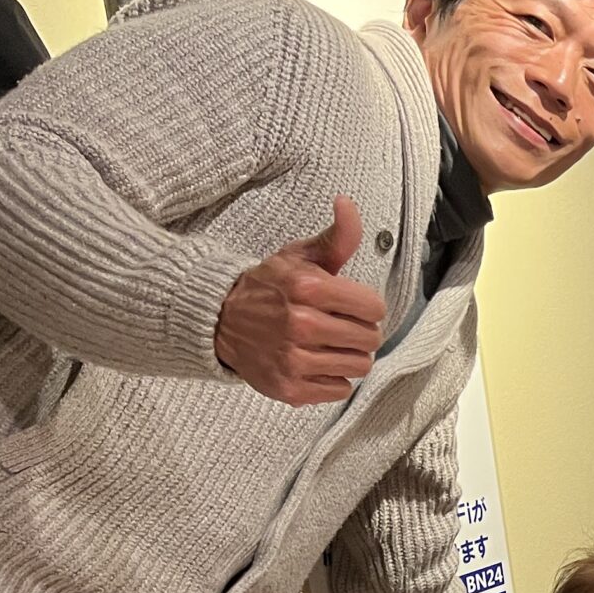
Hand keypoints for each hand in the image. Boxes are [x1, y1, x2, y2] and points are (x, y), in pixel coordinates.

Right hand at [214, 197, 387, 404]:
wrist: (219, 320)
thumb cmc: (268, 287)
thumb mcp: (300, 256)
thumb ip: (336, 237)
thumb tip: (347, 203)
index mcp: (307, 287)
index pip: (374, 307)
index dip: (366, 305)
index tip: (350, 304)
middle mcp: (301, 324)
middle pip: (370, 339)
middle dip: (359, 330)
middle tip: (338, 324)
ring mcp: (294, 359)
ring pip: (359, 366)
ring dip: (348, 355)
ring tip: (327, 343)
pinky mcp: (290, 388)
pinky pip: (340, 389)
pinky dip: (332, 378)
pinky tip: (314, 362)